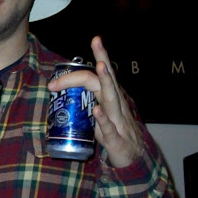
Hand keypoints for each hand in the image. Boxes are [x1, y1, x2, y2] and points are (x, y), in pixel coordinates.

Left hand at [47, 37, 142, 167]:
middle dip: (103, 58)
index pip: (103, 74)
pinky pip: (109, 127)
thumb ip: (86, 103)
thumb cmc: (114, 134)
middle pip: (109, 79)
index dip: (97, 58)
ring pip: (112, 97)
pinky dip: (103, 118)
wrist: (133, 158)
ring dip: (106, 82)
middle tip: (97, 41)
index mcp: (110, 97)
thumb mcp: (99, 114)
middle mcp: (116, 104)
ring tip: (101, 66)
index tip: (94, 40)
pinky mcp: (116, 139)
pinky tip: (96, 109)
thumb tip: (64, 94)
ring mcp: (118, 120)